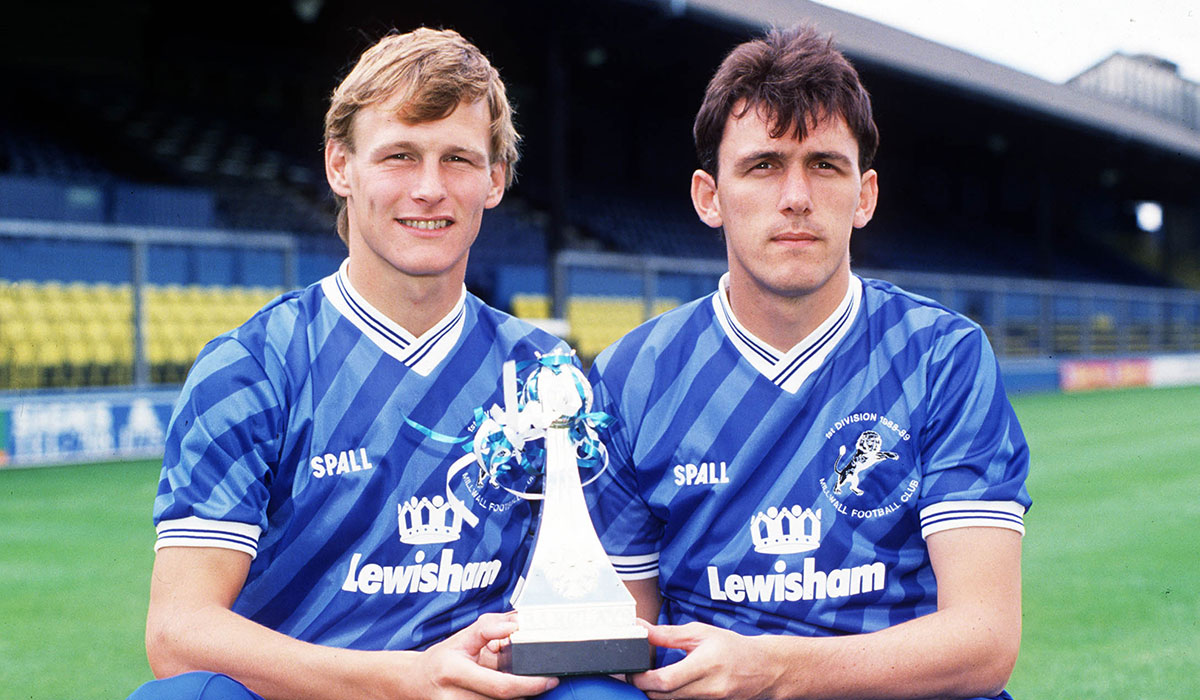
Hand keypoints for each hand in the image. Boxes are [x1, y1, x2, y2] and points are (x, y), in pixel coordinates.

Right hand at [410, 612, 558, 699]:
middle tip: (545, 680)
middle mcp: (454, 697)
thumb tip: (517, 623)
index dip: (530, 684)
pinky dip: (505, 699)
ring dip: (517, 696)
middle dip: (528, 690)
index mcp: (453, 670)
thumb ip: (489, 627)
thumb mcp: (462, 637)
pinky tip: (507, 690)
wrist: (415, 682)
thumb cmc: (442, 659)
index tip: (549, 678)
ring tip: (521, 682)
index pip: (501, 686)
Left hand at [631, 622, 781, 699]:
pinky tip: (669, 685)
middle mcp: (708, 687)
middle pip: (664, 696)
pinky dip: (671, 696)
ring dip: (656, 692)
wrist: (763, 668)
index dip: (642, 679)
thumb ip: (668, 634)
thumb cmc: (732, 648)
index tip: (631, 671)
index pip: (666, 680)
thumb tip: (641, 629)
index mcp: (705, 664)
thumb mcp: (701, 633)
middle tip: (635, 674)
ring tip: (651, 677)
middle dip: (644, 687)